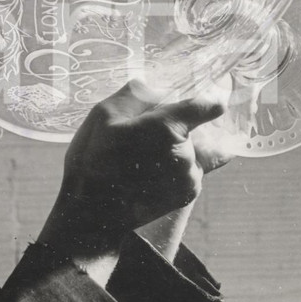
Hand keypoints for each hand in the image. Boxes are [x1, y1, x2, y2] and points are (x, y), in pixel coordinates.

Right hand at [38, 80, 228, 268]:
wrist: (91, 212)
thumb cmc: (93, 160)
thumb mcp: (103, 114)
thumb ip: (137, 94)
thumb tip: (159, 89)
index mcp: (168, 128)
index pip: (208, 105)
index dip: (209, 98)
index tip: (210, 95)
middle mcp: (186, 153)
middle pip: (197, 127)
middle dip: (180, 126)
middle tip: (147, 134)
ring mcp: (189, 177)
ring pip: (196, 150)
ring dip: (180, 148)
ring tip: (144, 156)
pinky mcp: (187, 195)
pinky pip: (192, 170)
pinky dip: (177, 166)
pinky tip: (148, 171)